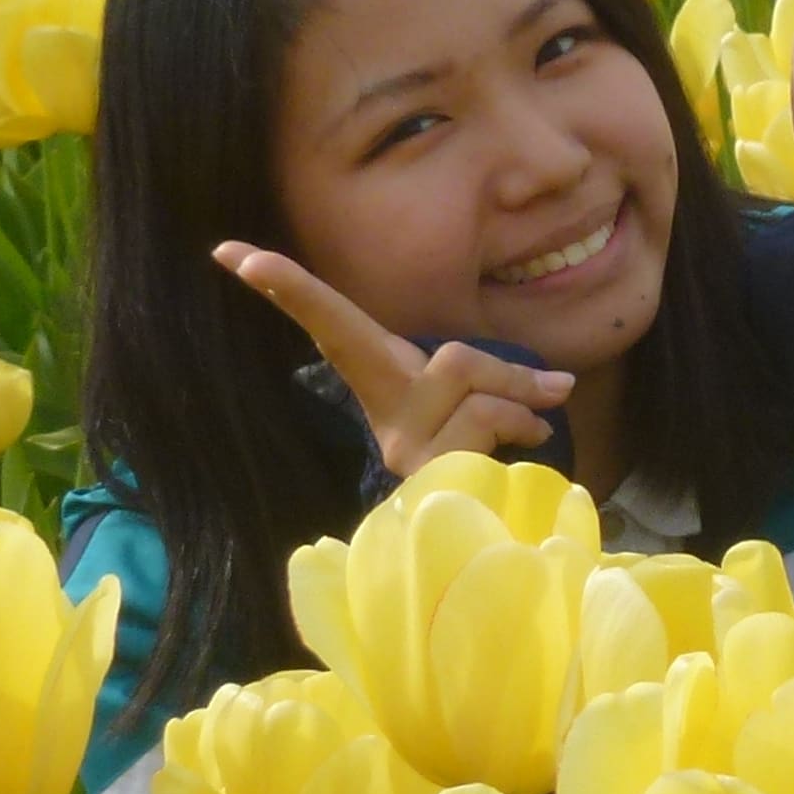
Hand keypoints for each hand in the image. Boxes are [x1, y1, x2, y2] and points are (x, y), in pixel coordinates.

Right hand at [211, 241, 571, 480]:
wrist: (474, 542)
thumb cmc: (480, 458)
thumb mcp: (482, 407)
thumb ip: (503, 384)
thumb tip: (562, 387)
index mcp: (389, 386)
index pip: (334, 329)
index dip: (289, 289)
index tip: (231, 252)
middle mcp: (386, 419)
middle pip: (447, 358)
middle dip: (505, 370)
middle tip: (555, 391)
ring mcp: (400, 450)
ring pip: (467, 380)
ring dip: (520, 401)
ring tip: (533, 431)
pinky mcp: (421, 475)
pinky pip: (481, 422)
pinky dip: (520, 428)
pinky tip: (522, 455)